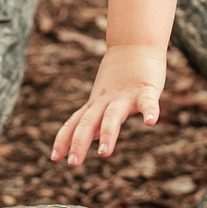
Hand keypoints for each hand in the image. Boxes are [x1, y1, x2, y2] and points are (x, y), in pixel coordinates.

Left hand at [51, 43, 167, 166]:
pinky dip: (150, 110)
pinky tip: (151, 122)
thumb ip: (100, 117)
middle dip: (79, 142)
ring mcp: (125, 95)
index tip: (54, 158)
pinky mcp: (146, 88)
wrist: (135, 44)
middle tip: (73, 164)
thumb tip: (93, 137)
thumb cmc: (121, 75)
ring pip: (113, 115)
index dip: (64, 139)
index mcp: (96, 104)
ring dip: (108, 134)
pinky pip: (148, 101)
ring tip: (104, 153)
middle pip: (89, 122)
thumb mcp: (106, 97)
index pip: (75, 123)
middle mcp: (106, 101)